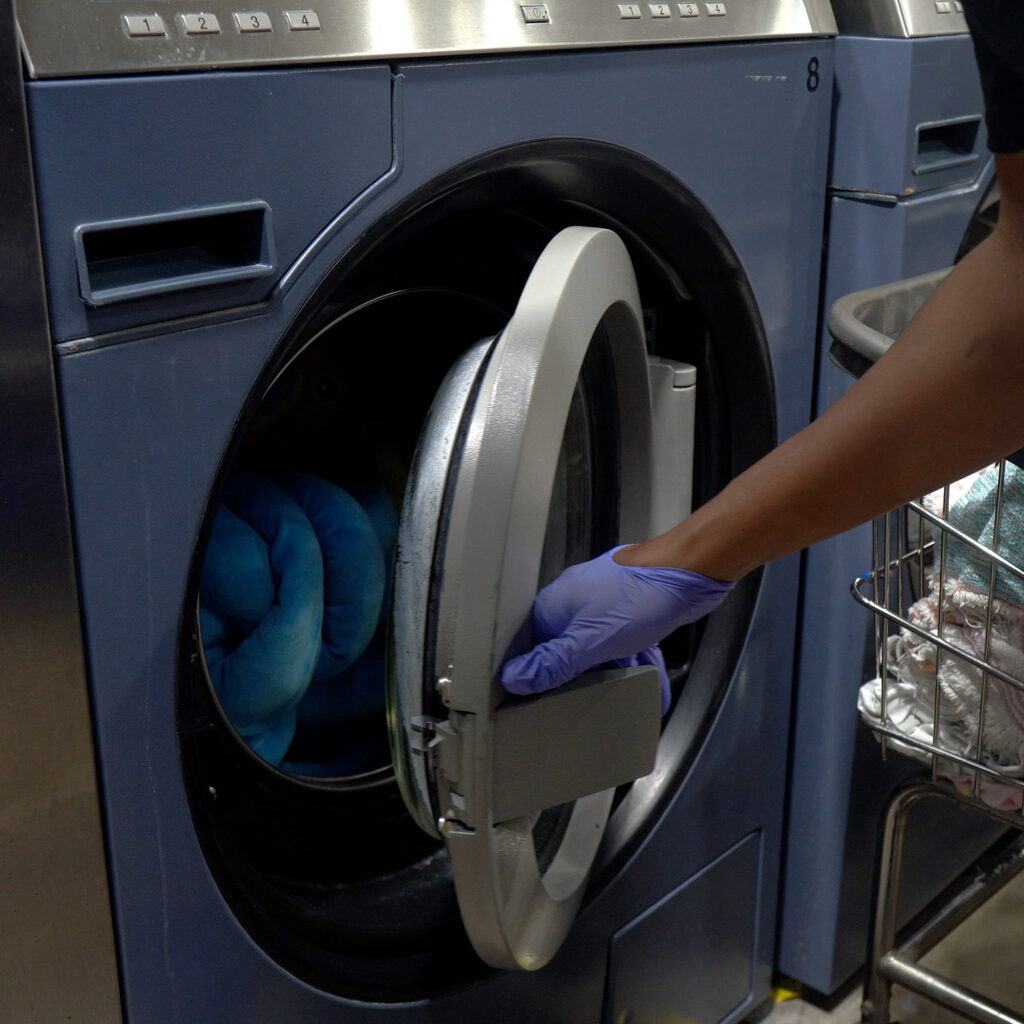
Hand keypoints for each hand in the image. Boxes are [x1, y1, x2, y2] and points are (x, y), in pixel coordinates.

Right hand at [500, 547, 734, 711]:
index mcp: (555, 605)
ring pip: (600, 647)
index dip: (540, 672)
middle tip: (585, 705)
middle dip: (580, 676)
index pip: (535, 647)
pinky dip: (637, 662)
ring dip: (613, 672)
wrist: (687, 570)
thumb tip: (513, 678)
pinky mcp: (630, 608)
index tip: (546, 699)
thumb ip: (554, 662)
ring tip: (622, 700)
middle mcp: (575, 601)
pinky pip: (627, 642)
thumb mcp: (591, 640)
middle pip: (567, 647)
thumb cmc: (638, 597)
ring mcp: (604, 603)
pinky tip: (652, 687)